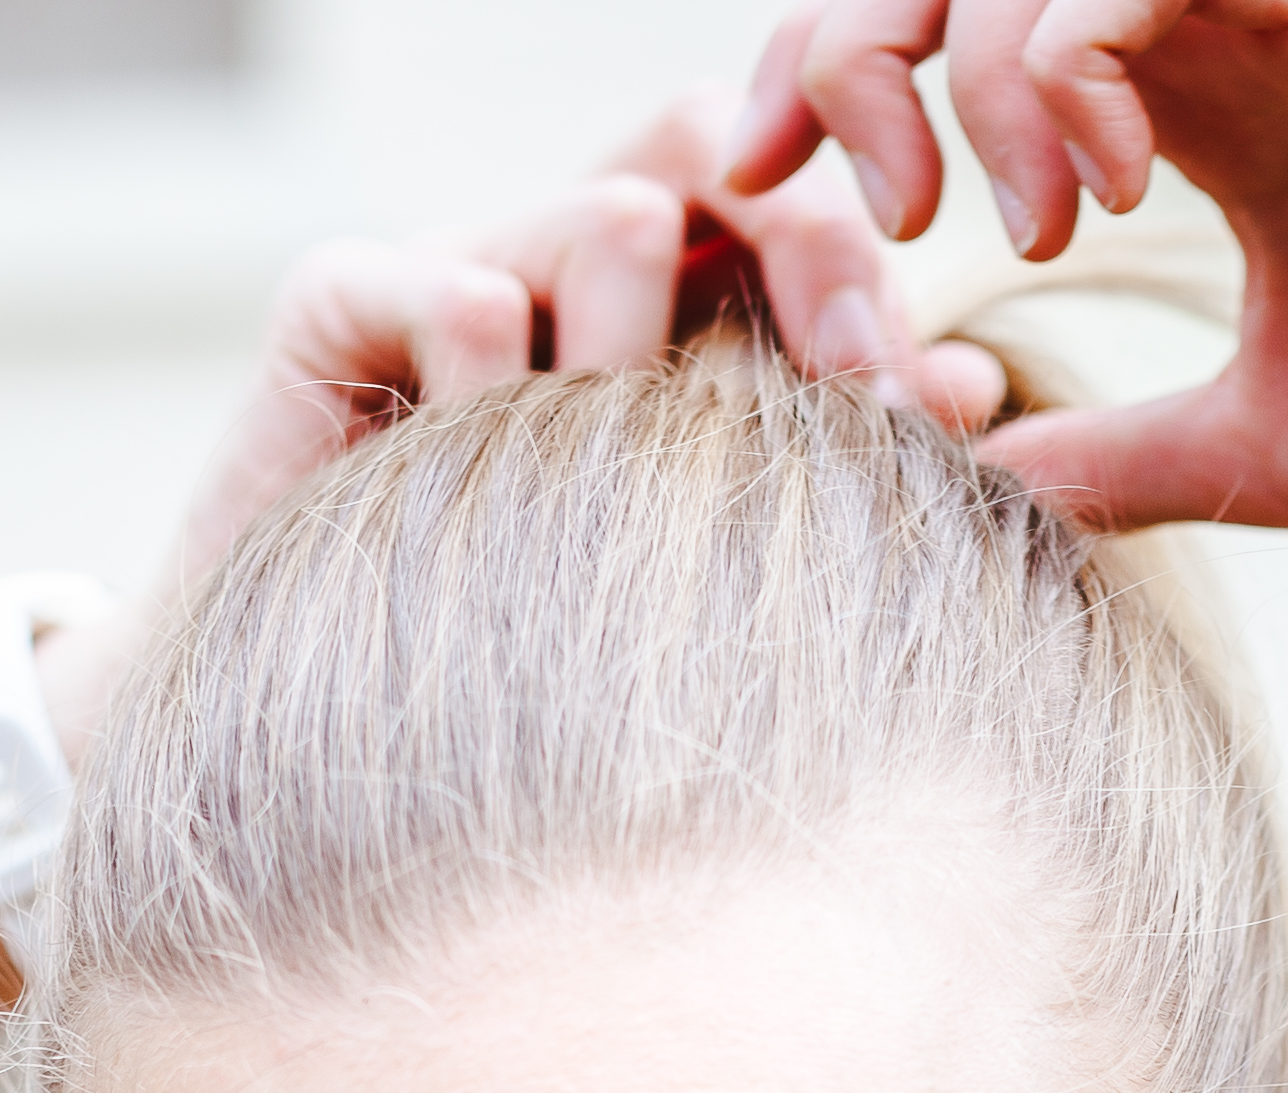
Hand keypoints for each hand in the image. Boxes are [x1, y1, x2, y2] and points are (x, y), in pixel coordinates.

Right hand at [142, 89, 1014, 623]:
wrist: (311, 749)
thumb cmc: (538, 665)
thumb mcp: (708, 559)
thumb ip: (835, 466)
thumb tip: (975, 390)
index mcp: (654, 302)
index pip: (786, 194)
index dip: (865, 267)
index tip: (919, 404)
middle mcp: (554, 259)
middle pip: (709, 149)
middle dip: (812, 251)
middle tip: (859, 379)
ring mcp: (442, 267)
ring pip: (607, 215)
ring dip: (655, 356)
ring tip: (634, 485)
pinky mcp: (331, 302)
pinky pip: (449, 291)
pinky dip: (494, 386)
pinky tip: (494, 500)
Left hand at [730, 0, 1287, 542]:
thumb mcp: (1246, 454)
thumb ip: (1102, 457)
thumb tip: (955, 497)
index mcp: (1179, 104)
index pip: (945, 31)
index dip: (816, 83)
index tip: (762, 196)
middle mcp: (1216, 24)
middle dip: (837, 49)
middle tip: (845, 195)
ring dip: (964, 67)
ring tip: (1014, 227)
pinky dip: (1069, 57)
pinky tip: (1100, 195)